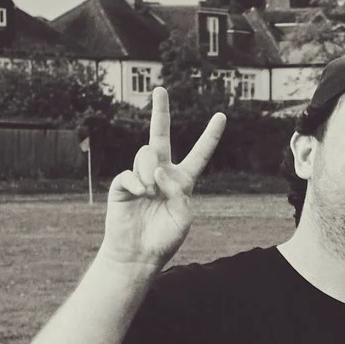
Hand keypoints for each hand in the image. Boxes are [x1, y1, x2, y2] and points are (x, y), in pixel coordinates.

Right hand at [101, 87, 226, 270]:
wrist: (139, 254)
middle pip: (160, 136)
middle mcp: (161, 173)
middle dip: (160, 112)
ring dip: (150, 172)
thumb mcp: (183, 217)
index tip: (221, 116)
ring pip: (146, 155)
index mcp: (182, 181)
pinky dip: (137, 183)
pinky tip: (140, 194)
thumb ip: (178, 191)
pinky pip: (130, 173)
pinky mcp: (124, 184)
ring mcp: (141, 176)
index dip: (210, 136)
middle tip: (160, 89)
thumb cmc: (165, 238)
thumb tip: (158, 170)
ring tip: (150, 193)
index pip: (199, 154)